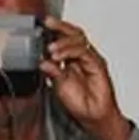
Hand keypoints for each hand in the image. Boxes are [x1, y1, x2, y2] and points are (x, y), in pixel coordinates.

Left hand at [39, 16, 130, 139]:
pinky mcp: (97, 66)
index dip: (54, 30)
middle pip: (74, 34)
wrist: (93, 116)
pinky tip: (59, 57)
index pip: (64, 38)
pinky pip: (85, 53)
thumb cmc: (78, 101)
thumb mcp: (58, 86)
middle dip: (61, 27)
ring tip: (50, 49)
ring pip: (80, 41)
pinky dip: (71, 53)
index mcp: (71, 59)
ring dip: (63, 42)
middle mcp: (81, 57)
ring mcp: (90, 60)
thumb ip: (52, 72)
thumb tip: (41, 60)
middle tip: (48, 23)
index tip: (42, 24)